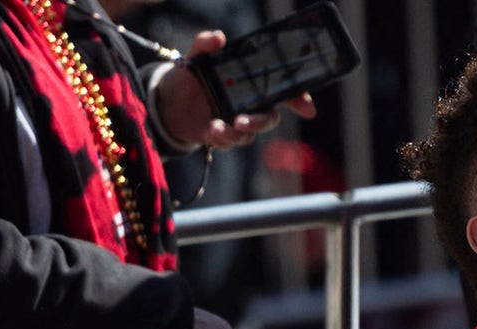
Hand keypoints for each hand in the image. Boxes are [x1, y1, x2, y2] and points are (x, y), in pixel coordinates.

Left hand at [155, 31, 317, 149]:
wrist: (168, 100)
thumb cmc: (191, 76)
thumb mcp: (196, 56)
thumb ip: (206, 44)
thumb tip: (218, 38)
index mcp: (251, 84)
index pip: (283, 92)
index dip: (300, 100)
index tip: (308, 110)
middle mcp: (249, 105)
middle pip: (269, 118)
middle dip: (259, 122)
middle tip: (240, 120)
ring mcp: (238, 122)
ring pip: (249, 135)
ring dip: (234, 133)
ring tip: (215, 127)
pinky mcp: (224, 136)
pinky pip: (231, 144)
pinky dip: (222, 141)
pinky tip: (210, 133)